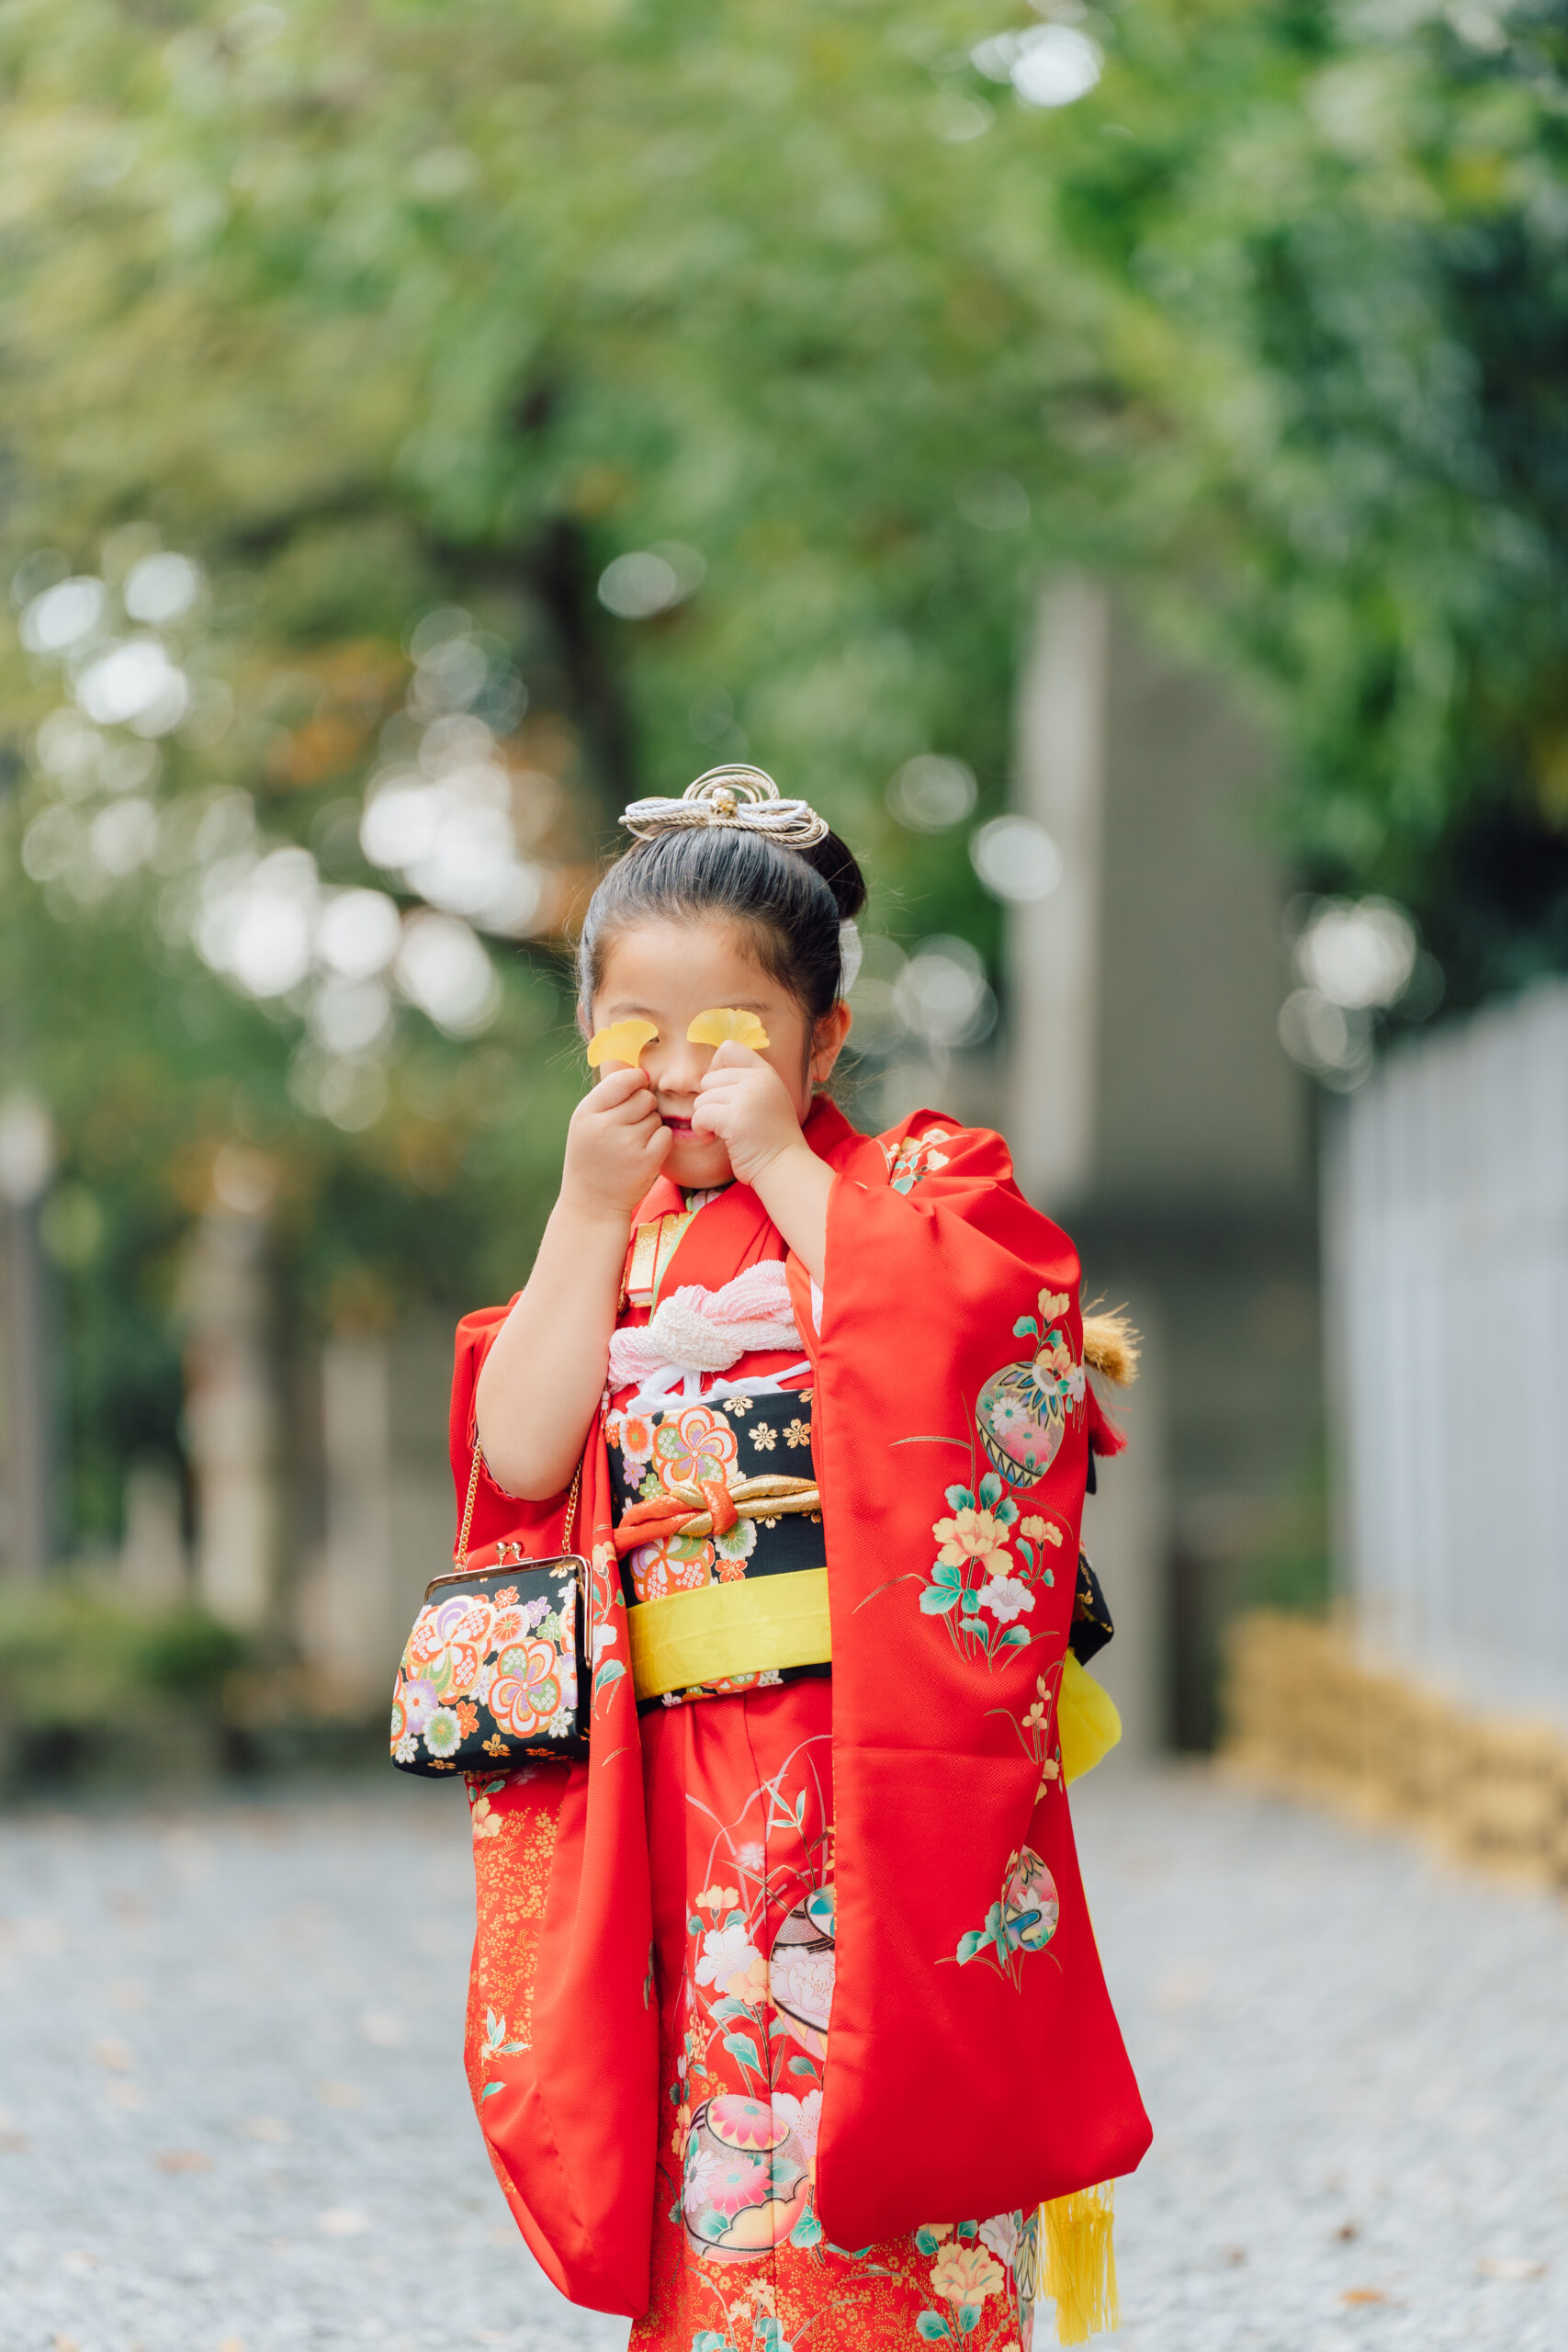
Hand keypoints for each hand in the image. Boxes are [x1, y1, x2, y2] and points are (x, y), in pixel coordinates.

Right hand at [562, 1066, 671, 1223]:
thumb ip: (607, 1096)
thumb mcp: (586, 1123)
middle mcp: (604, 1126)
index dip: (635, 1081)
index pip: (623, 1079)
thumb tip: (635, 1065)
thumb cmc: (591, 1157)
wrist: (591, 1203)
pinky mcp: (646, 1161)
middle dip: (643, 1107)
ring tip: (632, 1144)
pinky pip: (665, 1135)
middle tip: (630, 1125)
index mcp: (586, 1113)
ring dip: (650, 1127)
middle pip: (644, 1097)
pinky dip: (660, 1143)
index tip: (636, 1089)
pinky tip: (644, 1154)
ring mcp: (626, 1144)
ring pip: (656, 1116)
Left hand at [692, 1043, 807, 1187]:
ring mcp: (746, 1098)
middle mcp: (758, 1080)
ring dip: (704, 1118)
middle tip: (722, 1120)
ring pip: (702, 1098)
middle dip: (709, 1101)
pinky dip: (700, 1129)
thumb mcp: (767, 1099)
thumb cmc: (771, 1139)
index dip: (716, 1069)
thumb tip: (710, 1073)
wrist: (784, 1167)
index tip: (722, 1093)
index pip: (729, 1049)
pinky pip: (700, 1115)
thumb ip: (747, 1082)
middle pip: (709, 1078)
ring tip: (720, 1132)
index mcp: (766, 1073)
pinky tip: (712, 1139)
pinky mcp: (734, 1118)